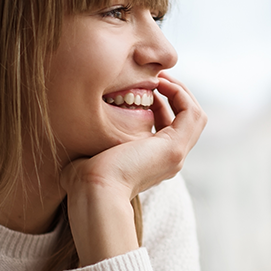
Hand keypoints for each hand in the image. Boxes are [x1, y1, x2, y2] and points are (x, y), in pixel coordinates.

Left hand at [60, 74, 206, 265]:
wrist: (93, 192)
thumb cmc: (84, 180)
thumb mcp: (90, 157)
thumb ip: (90, 146)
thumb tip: (76, 145)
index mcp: (152, 164)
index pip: (167, 129)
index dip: (159, 106)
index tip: (141, 89)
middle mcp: (168, 161)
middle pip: (186, 122)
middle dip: (174, 95)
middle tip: (156, 77)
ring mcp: (175, 156)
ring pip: (194, 117)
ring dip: (181, 92)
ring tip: (161, 77)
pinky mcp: (174, 148)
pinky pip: (191, 114)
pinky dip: (180, 95)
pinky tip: (160, 84)